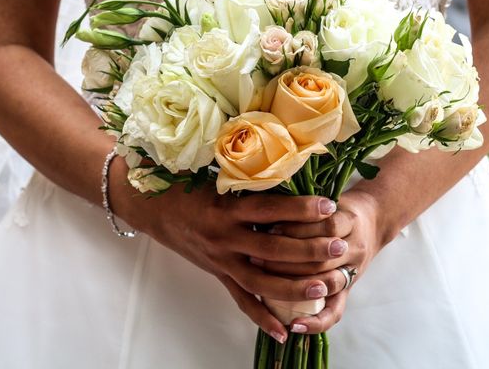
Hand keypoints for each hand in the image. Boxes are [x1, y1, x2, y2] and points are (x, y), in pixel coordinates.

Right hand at [110, 159, 344, 341]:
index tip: (328, 205)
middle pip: (272, 250)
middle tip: (338, 247)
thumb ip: (245, 172)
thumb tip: (283, 157)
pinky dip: (261, 318)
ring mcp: (220, 260)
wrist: (150, 208)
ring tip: (322, 288)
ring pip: (261, 282)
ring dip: (293, 288)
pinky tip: (283, 331)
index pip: (268, 209)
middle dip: (308, 250)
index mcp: (224, 208)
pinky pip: (241, 300)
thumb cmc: (184, 184)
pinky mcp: (218, 274)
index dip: (299, 209)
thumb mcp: (212, 174)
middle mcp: (224, 238)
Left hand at [249, 189, 388, 333]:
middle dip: (287, 259)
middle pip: (322, 256)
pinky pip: (335, 311)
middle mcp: (354, 247)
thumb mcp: (326, 197)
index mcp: (349, 219)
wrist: (375, 220)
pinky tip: (295, 326)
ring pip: (325, 282)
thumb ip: (301, 202)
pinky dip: (316, 321)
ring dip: (295, 285)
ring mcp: (352, 270)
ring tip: (265, 283)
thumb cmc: (340, 207)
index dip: (296, 228)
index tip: (268, 227)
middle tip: (255, 259)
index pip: (325, 225)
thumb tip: (262, 205)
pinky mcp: (349, 290)